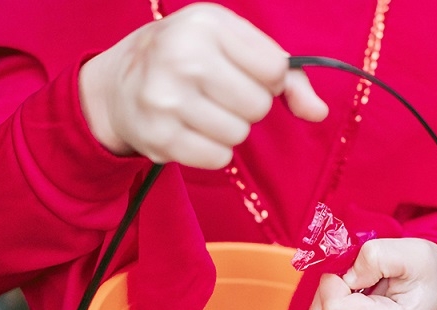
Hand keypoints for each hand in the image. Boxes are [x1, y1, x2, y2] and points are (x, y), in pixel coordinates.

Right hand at [79, 3, 327, 168]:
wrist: (118, 84)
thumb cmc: (187, 59)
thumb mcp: (232, 46)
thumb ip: (286, 76)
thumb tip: (319, 113)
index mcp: (205, 24)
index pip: (274, 70)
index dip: (267, 79)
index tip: (242, 73)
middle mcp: (182, 58)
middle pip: (258, 106)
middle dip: (247, 106)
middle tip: (218, 95)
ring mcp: (166, 100)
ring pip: (238, 135)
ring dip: (229, 130)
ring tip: (202, 112)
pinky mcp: (159, 138)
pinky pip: (218, 159)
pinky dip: (212, 151)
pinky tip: (191, 131)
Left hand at [305, 238, 436, 309]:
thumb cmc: (429, 272)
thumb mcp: (409, 251)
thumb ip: (373, 257)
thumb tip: (344, 276)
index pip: (332, 308)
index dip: (334, 279)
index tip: (355, 270)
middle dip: (328, 290)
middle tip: (354, 278)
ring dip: (325, 303)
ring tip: (355, 292)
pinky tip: (349, 306)